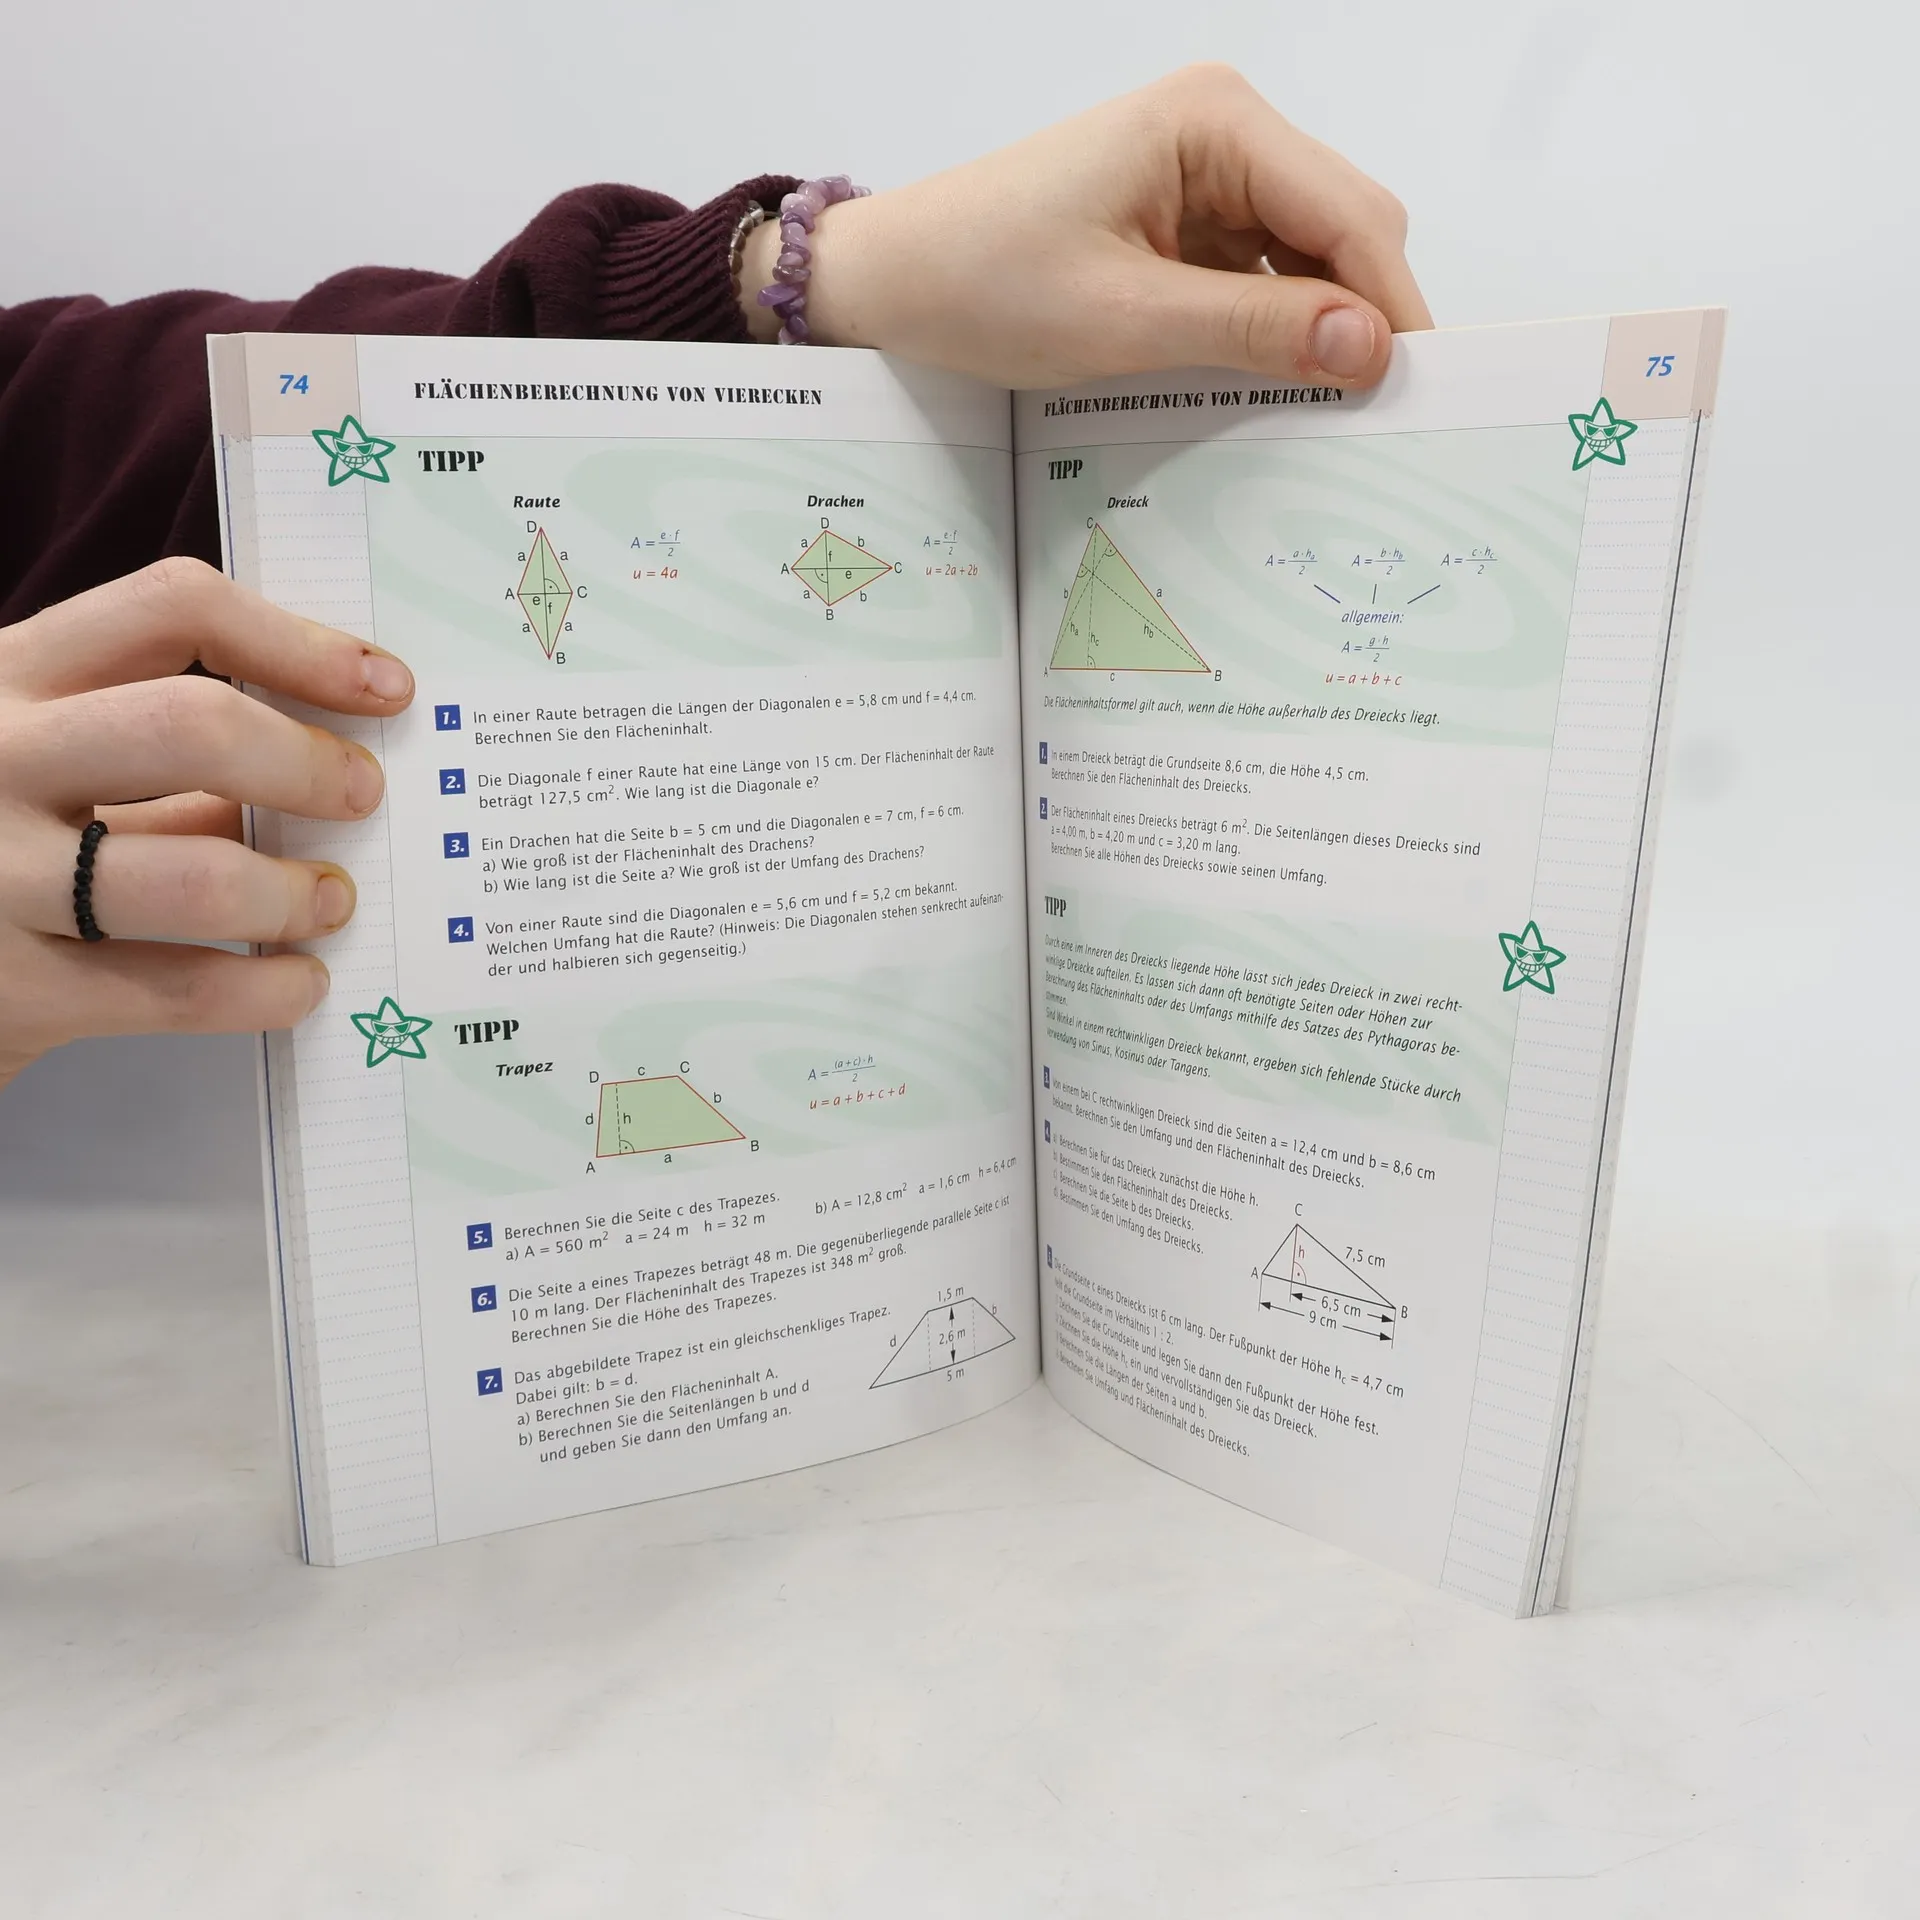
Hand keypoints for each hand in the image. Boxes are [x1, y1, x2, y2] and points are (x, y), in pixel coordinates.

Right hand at [0, 558, 414, 1088]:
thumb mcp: (52, 766)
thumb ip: (160, 757)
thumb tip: (330, 758)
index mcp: (12, 676)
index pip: (174, 612)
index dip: (301, 646)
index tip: (387, 688)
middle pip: (193, 727)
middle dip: (307, 766)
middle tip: (363, 798)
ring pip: (199, 877)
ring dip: (293, 895)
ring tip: (328, 904)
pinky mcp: (16, 990)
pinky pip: (181, 988)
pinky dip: (266, 988)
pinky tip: (296, 981)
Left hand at [742, 64, 1431, 388]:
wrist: (894, 283)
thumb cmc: (982, 282)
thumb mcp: (1124, 320)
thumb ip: (1252, 330)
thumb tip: (1368, 348)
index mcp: (1216, 123)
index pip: (1351, 213)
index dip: (1391, 305)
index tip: (1417, 393)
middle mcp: (1225, 132)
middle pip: (1345, 228)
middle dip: (1362, 317)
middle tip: (1373, 419)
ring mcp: (1208, 176)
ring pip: (1312, 258)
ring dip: (1318, 329)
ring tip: (1322, 413)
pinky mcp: (1186, 221)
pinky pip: (1263, 276)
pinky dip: (1275, 330)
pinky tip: (1270, 385)